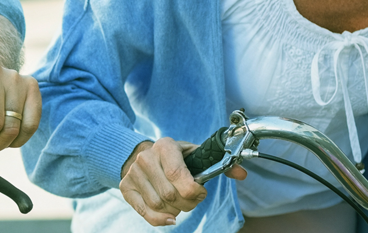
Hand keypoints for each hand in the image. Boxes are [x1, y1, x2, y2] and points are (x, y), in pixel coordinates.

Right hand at [120, 138, 247, 226]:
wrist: (141, 155)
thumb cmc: (173, 157)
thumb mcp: (194, 154)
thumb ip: (218, 164)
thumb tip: (241, 174)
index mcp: (165, 146)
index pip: (178, 174)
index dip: (193, 191)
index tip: (201, 192)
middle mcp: (146, 158)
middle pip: (170, 194)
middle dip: (188, 203)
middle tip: (192, 200)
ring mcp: (133, 173)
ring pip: (159, 205)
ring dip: (176, 211)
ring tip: (180, 204)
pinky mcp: (126, 187)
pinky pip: (145, 212)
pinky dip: (160, 220)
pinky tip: (171, 217)